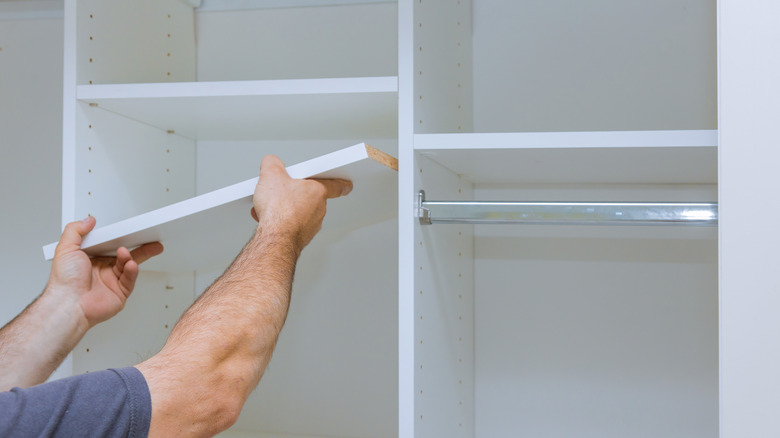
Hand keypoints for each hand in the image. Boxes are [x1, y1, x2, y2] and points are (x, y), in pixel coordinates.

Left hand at [47, 216, 163, 327]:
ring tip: (126, 253)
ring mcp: (111, 282)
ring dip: (130, 258)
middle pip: (125, 255)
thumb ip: (75, 231)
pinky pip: (130, 279)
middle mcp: (102, 270)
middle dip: (139, 247)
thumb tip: (88, 221)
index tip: (129, 231)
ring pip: (129, 266)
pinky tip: (131, 265)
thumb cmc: (64, 282)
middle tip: (150, 239)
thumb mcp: (65, 248)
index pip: (110, 245)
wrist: (69, 304)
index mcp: (90, 259)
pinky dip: (132, 272)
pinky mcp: (120, 293)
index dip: (119, 238)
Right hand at [250, 155, 351, 249]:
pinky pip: (292, 226)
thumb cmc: (279, 211)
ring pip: (301, 213)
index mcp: (317, 192)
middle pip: (311, 198)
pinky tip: (268, 220)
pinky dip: (282, 222)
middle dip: (298, 194)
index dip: (340, 183)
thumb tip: (271, 162)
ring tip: (270, 206)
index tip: (347, 185)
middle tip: (284, 190)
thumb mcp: (271, 175)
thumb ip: (272, 163)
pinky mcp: (300, 238)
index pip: (335, 186)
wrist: (275, 239)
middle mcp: (318, 210)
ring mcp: (311, 226)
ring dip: (287, 209)